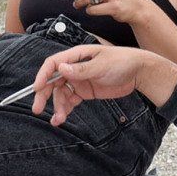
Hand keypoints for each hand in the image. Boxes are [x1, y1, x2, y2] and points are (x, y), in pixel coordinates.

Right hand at [29, 43, 146, 124]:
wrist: (139, 72)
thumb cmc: (121, 62)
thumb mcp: (102, 65)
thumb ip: (82, 69)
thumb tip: (61, 69)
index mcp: (76, 56)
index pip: (53, 64)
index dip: (42, 75)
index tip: (36, 89)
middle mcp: (73, 68)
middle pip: (52, 81)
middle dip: (44, 95)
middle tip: (37, 108)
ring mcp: (79, 80)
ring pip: (61, 94)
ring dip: (57, 106)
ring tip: (58, 119)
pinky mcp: (85, 91)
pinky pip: (70, 100)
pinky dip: (65, 109)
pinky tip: (61, 118)